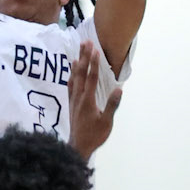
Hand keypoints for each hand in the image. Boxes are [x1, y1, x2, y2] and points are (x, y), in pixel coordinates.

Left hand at [68, 39, 121, 158]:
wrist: (77, 147)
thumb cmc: (94, 136)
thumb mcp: (107, 122)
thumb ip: (112, 105)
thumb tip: (119, 89)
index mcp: (88, 100)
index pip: (91, 77)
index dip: (93, 62)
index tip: (95, 49)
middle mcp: (79, 97)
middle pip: (81, 72)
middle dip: (84, 56)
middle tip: (86, 42)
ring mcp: (73, 100)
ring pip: (74, 77)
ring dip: (77, 63)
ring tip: (78, 51)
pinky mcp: (71, 104)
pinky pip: (70, 85)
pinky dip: (71, 75)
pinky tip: (71, 71)